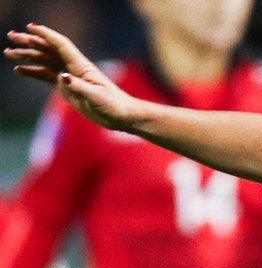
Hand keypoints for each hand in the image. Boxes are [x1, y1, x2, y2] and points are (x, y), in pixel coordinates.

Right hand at [5, 24, 139, 129]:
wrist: (121, 116)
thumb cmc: (114, 105)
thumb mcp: (97, 97)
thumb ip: (79, 86)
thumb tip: (62, 77)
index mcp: (81, 66)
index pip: (61, 45)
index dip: (46, 35)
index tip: (31, 27)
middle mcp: (74, 68)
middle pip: (49, 50)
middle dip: (30, 42)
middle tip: (12, 36)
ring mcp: (69, 76)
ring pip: (45, 61)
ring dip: (28, 55)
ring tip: (9, 52)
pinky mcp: (67, 87)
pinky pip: (47, 75)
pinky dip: (33, 71)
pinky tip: (19, 70)